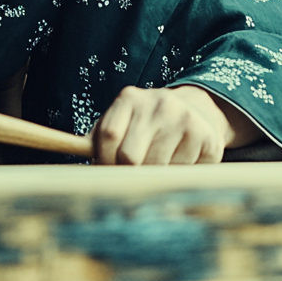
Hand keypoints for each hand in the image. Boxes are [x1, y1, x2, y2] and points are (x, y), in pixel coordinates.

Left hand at [91, 85, 260, 164]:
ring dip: (152, 179)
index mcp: (130, 98)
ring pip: (157, 170)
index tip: (104, 176)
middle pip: (130, 157)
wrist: (194, 110)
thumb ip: (97, 141)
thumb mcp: (120, 122)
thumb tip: (74, 172)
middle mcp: (159, 104)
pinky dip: (176, 178)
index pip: (108, 137)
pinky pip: (183, 173)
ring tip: (155, 169)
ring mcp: (185, 119)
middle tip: (128, 182)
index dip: (103, 163)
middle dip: (125, 175)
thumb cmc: (145, 125)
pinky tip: (178, 164)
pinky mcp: (207, 137)